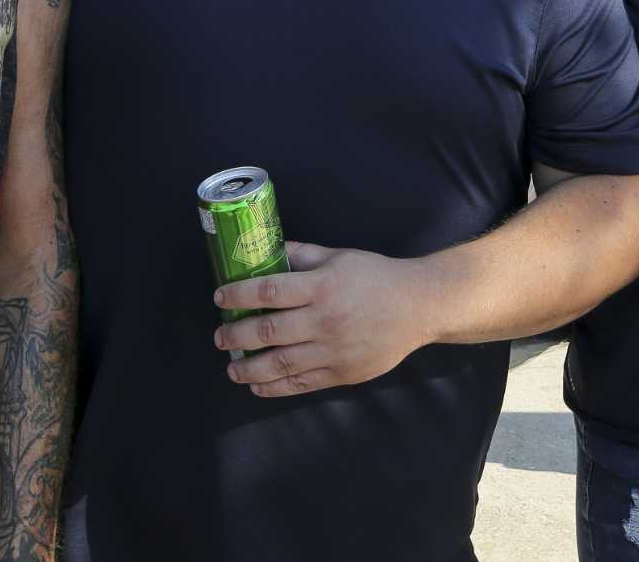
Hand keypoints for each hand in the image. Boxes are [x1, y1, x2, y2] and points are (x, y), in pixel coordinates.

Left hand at [212, 242, 435, 396]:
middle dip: (237, 335)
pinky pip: (301, 383)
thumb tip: (266, 250)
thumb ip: (301, 255)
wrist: (418, 307)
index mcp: (322, 286)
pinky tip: (256, 385)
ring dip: (249, 368)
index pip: (269, 290)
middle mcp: (325, 319)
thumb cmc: (376, 277)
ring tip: (231, 368)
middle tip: (220, 337)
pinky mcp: (342, 373)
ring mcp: (333, 350)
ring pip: (280, 363)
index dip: (238, 294)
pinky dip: (275, 387)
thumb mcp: (339, 257)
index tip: (220, 297)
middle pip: (269, 330)